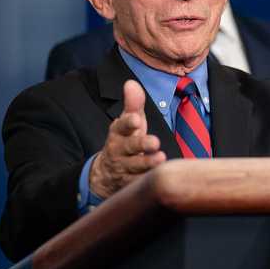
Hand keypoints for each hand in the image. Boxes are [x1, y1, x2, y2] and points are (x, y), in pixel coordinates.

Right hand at [89, 80, 166, 197]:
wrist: (107, 174)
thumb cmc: (126, 141)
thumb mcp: (128, 122)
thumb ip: (132, 105)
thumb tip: (131, 83)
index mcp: (118, 133)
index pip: (121, 126)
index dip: (128, 123)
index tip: (136, 119)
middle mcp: (118, 151)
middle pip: (128, 147)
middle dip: (140, 144)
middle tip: (154, 142)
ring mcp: (124, 169)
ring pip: (135, 167)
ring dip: (147, 164)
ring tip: (160, 158)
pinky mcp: (130, 185)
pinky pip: (139, 184)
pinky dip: (148, 182)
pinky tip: (161, 178)